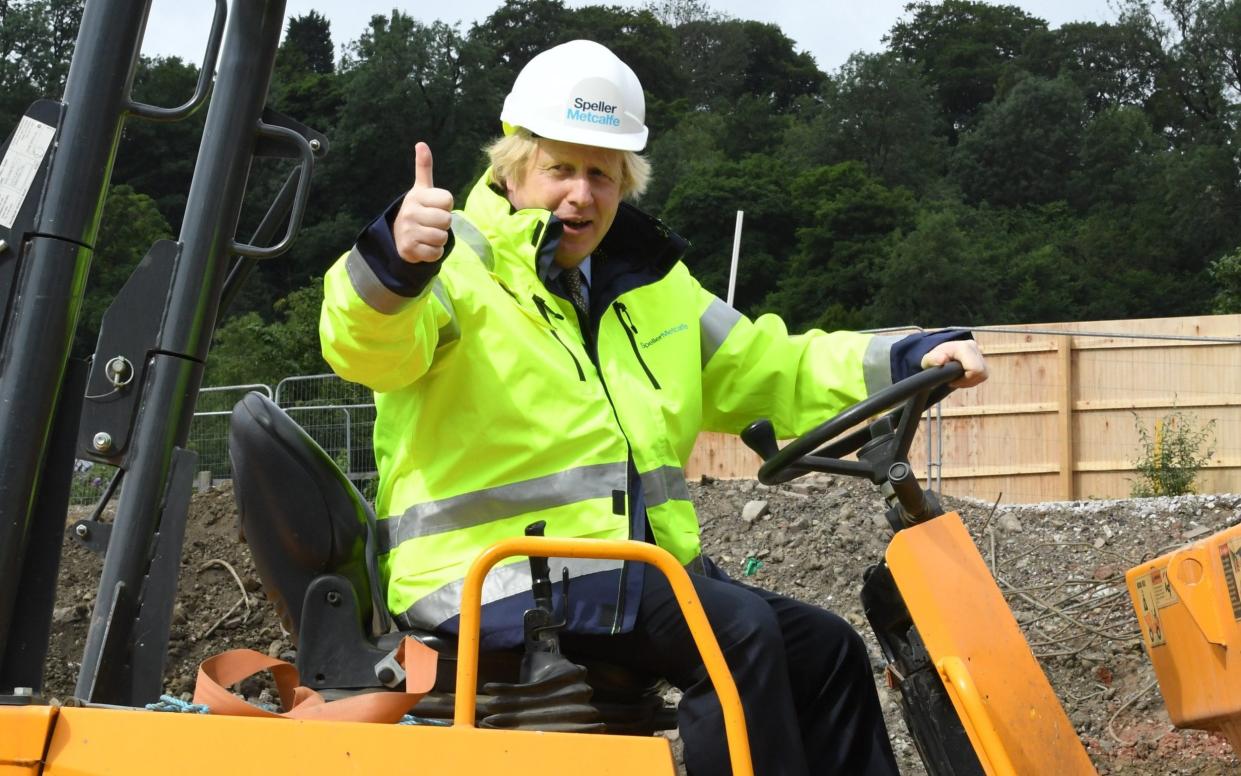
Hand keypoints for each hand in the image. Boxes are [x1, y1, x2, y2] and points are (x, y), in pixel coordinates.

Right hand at [393, 142, 453, 262]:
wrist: (398, 235)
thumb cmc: (418, 209)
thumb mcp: (421, 189)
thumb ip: (424, 167)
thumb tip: (421, 144)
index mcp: (416, 196)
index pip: (448, 200)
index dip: (446, 205)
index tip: (436, 206)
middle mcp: (410, 212)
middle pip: (446, 220)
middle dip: (444, 223)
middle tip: (433, 222)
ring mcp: (409, 232)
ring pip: (442, 237)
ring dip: (440, 238)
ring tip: (429, 233)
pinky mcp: (410, 249)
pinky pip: (436, 252)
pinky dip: (435, 252)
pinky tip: (425, 245)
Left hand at [921, 339, 987, 387]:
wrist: (938, 355)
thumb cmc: (934, 359)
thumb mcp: (928, 360)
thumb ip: (933, 359)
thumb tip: (942, 360)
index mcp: (964, 347)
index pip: (975, 369)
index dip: (965, 380)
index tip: (951, 381)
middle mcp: (974, 347)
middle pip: (982, 373)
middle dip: (968, 381)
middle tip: (954, 381)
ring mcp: (980, 352)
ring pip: (983, 375)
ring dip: (970, 381)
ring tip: (957, 379)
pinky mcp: (982, 359)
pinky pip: (983, 374)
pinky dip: (973, 379)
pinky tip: (962, 377)